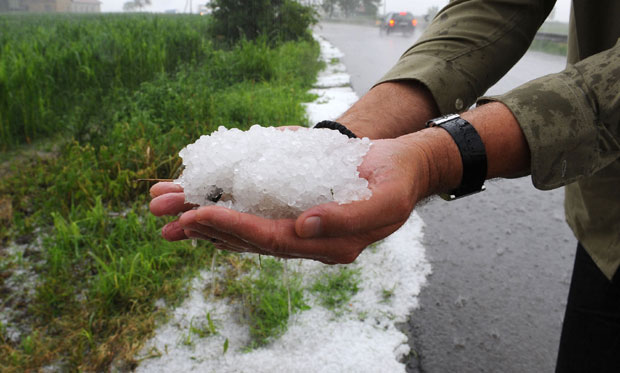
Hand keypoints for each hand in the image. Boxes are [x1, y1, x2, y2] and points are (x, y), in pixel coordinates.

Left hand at [149, 137, 428, 263]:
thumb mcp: (385, 200)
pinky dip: (225, 206)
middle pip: (247, 237)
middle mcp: (307, 240)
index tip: (195, 216)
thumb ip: (347, 218)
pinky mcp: (294, 210)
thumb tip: (302, 226)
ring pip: (244, 226)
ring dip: (204, 217)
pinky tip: (199, 198)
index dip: (231, 228)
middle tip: (161, 212)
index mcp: (327, 244)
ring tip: (165, 206)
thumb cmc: (396, 182)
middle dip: (203, 224)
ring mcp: (299, 227)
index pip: (270, 239)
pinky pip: (254, 212)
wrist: (403, 169)